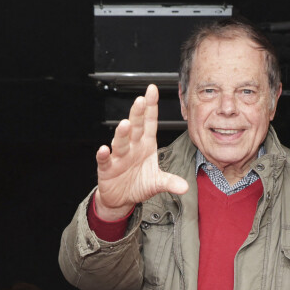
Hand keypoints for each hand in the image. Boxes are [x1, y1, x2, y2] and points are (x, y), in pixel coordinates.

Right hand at [94, 84, 188, 220]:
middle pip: (135, 128)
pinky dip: (104, 155)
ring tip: (126, 124)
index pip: (149, 123)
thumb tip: (185, 187)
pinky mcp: (107, 168)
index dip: (151, 107)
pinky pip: (105, 160)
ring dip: (122, 133)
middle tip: (141, 101)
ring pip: (120, 142)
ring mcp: (119, 157)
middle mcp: (132, 147)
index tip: (153, 91)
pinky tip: (105, 149)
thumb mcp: (157, 183)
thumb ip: (170, 182)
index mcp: (145, 145)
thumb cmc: (138, 184)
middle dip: (138, 114)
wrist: (121, 198)